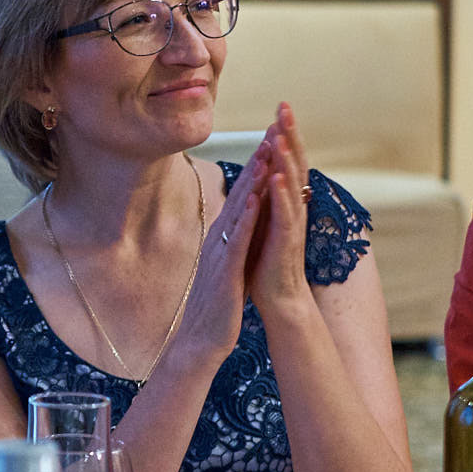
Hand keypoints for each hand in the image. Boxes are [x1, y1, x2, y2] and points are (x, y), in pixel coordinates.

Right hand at [163, 147, 267, 372]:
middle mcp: (219, 239)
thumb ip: (236, 243)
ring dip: (252, 181)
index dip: (257, 167)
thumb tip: (246, 224)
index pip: (243, 196)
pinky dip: (245, 217)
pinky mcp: (225, 271)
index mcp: (224, 238)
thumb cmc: (218, 307)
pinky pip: (237, 239)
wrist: (201, 341)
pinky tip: (254, 198)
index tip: (271, 139)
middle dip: (257, 162)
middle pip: (240, 194)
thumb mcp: (229, 266)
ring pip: (239, 210)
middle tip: (271, 130)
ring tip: (265, 152)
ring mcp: (221, 253)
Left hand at [244, 103, 314, 319]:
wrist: (279, 299)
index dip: (285, 133)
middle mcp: (294, 207)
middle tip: (285, 105)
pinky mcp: (285, 242)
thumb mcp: (265, 221)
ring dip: (286, 159)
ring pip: (292, 185)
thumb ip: (268, 197)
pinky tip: (275, 176)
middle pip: (295, 164)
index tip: (280, 106)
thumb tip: (265, 170)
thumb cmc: (269, 261)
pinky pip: (284, 214)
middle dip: (290, 134)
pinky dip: (281, 194)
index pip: (288, 160)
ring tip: (280, 134)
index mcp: (286, 201)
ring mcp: (291, 224)